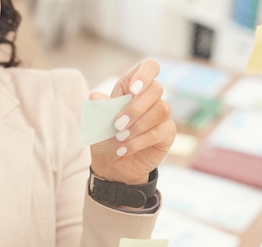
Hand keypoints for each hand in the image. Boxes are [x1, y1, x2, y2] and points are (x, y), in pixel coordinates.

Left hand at [90, 59, 175, 183]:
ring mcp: (161, 115)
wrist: (112, 164)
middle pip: (156, 89)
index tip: (132, 90)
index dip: (145, 74)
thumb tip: (94, 96)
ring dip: (138, 126)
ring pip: (161, 109)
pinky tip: (125, 149)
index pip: (150, 67)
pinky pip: (160, 131)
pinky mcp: (167, 133)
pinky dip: (139, 141)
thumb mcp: (98, 122)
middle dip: (134, 109)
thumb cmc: (105, 138)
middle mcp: (150, 98)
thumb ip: (100, 108)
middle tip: (117, 126)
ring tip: (120, 138)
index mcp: (133, 88)